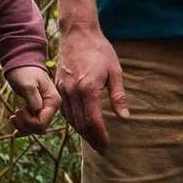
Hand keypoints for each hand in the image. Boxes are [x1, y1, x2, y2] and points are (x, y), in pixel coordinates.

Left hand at [4, 64, 62, 134]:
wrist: (22, 63)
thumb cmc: (24, 72)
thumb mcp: (27, 84)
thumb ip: (33, 98)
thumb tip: (36, 111)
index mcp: (53, 101)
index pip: (42, 124)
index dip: (28, 122)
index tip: (19, 110)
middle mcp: (52, 106)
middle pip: (39, 129)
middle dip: (25, 125)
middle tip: (15, 113)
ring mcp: (46, 108)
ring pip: (35, 128)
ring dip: (22, 126)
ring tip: (13, 116)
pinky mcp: (39, 109)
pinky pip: (33, 124)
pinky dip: (23, 127)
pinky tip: (14, 125)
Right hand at [57, 24, 128, 150]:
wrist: (78, 33)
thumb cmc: (100, 50)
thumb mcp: (115, 71)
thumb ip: (119, 96)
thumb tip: (125, 117)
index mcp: (88, 88)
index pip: (93, 121)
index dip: (100, 136)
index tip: (107, 146)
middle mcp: (72, 91)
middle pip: (80, 124)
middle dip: (92, 139)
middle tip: (102, 149)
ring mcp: (63, 89)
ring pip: (70, 119)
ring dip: (82, 132)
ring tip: (93, 141)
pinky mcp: (58, 86)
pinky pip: (64, 110)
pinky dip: (73, 121)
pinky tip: (81, 125)